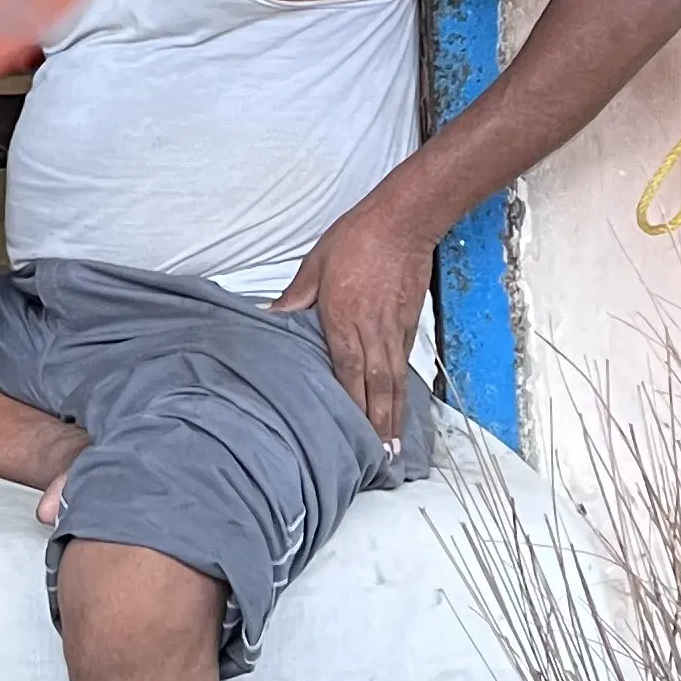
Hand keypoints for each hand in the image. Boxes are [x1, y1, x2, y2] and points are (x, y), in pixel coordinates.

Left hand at [271, 209, 434, 443]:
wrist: (403, 222)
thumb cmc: (356, 240)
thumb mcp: (315, 265)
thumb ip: (295, 297)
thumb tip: (271, 316)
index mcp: (344, 320)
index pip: (346, 373)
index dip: (350, 407)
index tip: (351, 434)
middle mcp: (372, 333)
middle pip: (376, 387)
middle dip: (378, 425)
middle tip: (381, 459)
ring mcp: (393, 330)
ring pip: (394, 381)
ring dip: (394, 415)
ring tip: (395, 446)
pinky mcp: (408, 324)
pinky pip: (404, 365)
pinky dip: (403, 390)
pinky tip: (401, 407)